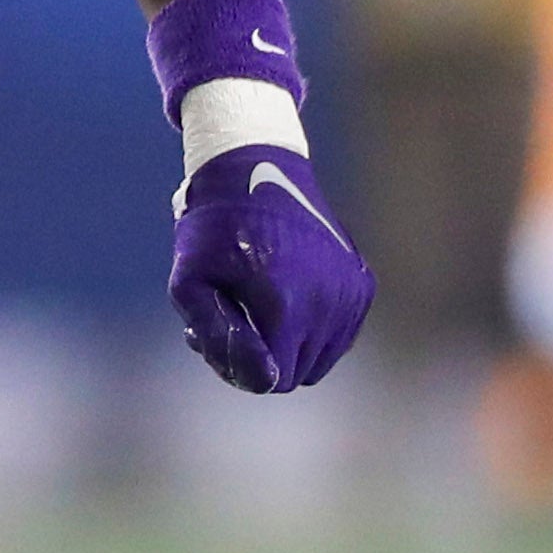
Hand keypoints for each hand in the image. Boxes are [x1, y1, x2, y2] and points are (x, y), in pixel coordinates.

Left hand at [169, 143, 372, 393]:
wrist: (255, 170)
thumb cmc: (212, 231)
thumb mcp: (190, 284)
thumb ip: (220, 338)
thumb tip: (264, 382)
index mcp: (287, 306)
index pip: (271, 381)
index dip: (237, 366)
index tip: (214, 335)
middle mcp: (330, 303)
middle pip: (296, 373)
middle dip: (261, 356)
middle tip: (228, 316)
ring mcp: (351, 293)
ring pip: (320, 359)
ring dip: (287, 345)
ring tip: (252, 307)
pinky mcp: (363, 283)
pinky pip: (339, 336)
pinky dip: (312, 327)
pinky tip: (282, 294)